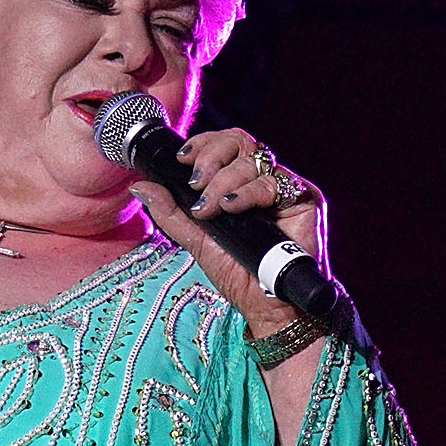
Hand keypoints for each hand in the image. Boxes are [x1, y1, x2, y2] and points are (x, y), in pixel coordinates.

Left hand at [127, 125, 326, 337]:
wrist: (267, 304)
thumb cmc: (238, 273)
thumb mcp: (195, 239)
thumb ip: (170, 212)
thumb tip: (140, 186)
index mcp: (239, 183)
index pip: (224, 145)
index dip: (203, 144)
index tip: (182, 160)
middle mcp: (262, 180)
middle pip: (238, 141)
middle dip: (210, 156)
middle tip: (195, 183)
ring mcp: (283, 187)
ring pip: (252, 160)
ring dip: (223, 182)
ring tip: (210, 209)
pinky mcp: (304, 198)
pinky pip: (272, 181)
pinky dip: (247, 192)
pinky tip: (232, 207)